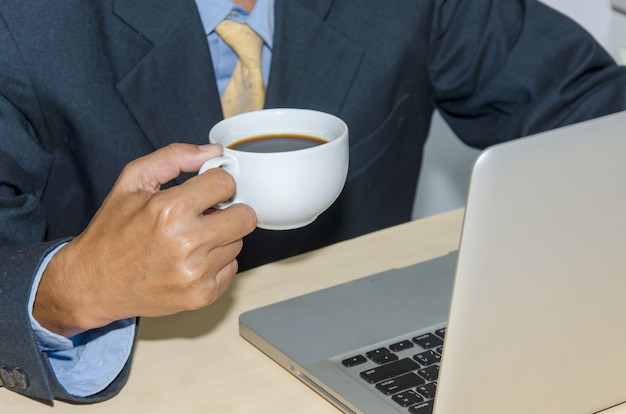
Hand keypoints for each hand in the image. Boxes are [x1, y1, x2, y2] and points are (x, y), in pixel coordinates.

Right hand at [34, 143, 256, 337]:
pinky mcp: (201, 295)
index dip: (217, 183)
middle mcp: (186, 243)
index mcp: (169, 210)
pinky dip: (217, 262)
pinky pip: (232, 268)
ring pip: (239, 242)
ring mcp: (196, 273)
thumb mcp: (132, 182)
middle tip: (207, 214)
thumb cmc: (112, 231)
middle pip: (245, 216)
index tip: (207, 190)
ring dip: (221, 237)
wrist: (93, 283)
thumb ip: (173, 158)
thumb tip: (214, 153)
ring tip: (192, 239)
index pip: (226, 184)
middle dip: (229, 210)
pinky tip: (192, 260)